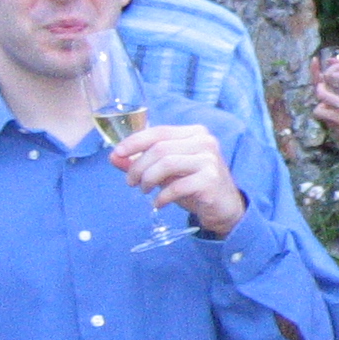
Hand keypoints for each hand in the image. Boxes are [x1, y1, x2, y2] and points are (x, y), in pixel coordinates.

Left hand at [113, 124, 244, 236]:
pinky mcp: (210, 181)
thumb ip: (141, 162)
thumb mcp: (166, 171)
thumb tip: (113, 157)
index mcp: (195, 133)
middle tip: (131, 183)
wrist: (224, 207)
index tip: (117, 154)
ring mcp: (210, 160)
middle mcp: (205, 142)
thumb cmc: (194, 185)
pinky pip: (176, 186)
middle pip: (159, 149)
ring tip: (144, 191)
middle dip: (138, 166)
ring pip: (166, 164)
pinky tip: (158, 203)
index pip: (159, 132)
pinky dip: (162, 196)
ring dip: (148, 180)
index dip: (134, 142)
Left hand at [312, 75, 338, 156]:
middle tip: (329, 104)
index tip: (322, 87)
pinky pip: (332, 129)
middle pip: (317, 111)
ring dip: (328, 115)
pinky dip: (335, 125)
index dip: (319, 89)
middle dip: (320, 106)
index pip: (323, 96)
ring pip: (324, 120)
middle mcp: (338, 118)